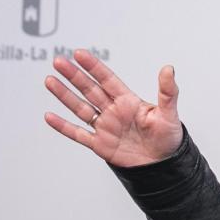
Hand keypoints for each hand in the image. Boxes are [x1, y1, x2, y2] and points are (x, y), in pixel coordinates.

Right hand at [44, 49, 184, 167]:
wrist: (163, 166)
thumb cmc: (169, 138)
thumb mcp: (169, 113)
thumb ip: (168, 91)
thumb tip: (168, 69)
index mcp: (128, 101)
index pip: (107, 79)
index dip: (93, 67)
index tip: (79, 54)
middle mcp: (114, 111)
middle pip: (89, 89)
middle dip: (74, 75)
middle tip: (58, 61)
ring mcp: (105, 127)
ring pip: (80, 108)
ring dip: (65, 95)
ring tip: (50, 81)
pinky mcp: (100, 145)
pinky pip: (78, 134)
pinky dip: (63, 127)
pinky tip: (50, 116)